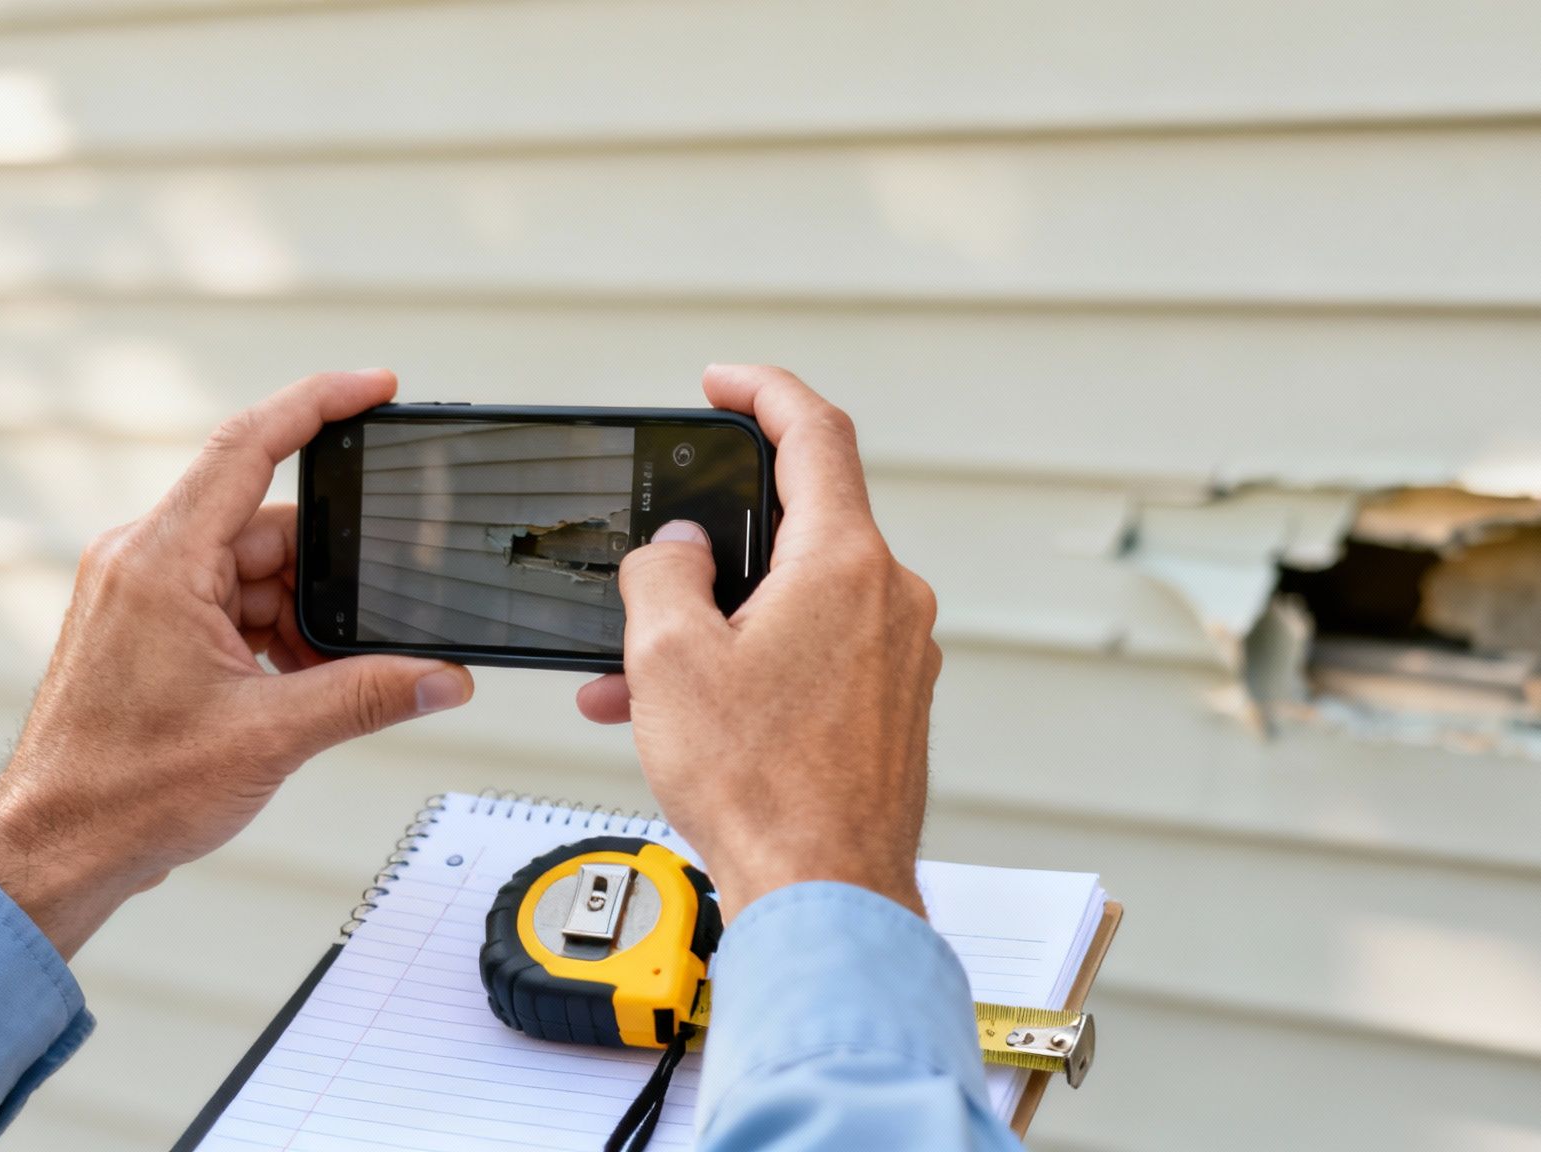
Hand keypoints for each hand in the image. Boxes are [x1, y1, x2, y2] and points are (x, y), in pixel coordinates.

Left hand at [0, 370, 474, 957]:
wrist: (58, 846)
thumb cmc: (123, 790)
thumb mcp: (272, 736)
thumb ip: (371, 696)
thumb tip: (444, 677)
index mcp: (162, 561)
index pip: (249, 446)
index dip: (319, 404)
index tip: (376, 388)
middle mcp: (146, 562)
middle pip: (272, 528)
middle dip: (330, 581)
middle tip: (371, 633)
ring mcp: (146, 593)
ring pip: (259, 574)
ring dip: (303, 622)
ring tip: (314, 686)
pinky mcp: (152, 626)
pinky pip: (236, 605)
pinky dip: (277, 639)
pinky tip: (295, 689)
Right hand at [577, 365, 940, 921]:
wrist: (827, 895)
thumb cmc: (763, 790)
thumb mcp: (670, 659)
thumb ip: (665, 573)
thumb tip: (677, 548)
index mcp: (845, 564)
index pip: (815, 433)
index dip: (764, 391)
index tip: (725, 383)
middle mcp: (890, 600)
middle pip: (800, 526)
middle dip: (714, 546)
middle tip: (656, 566)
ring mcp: (900, 656)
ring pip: (798, 602)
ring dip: (719, 623)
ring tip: (640, 677)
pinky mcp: (894, 706)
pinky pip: (817, 654)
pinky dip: (753, 664)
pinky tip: (692, 713)